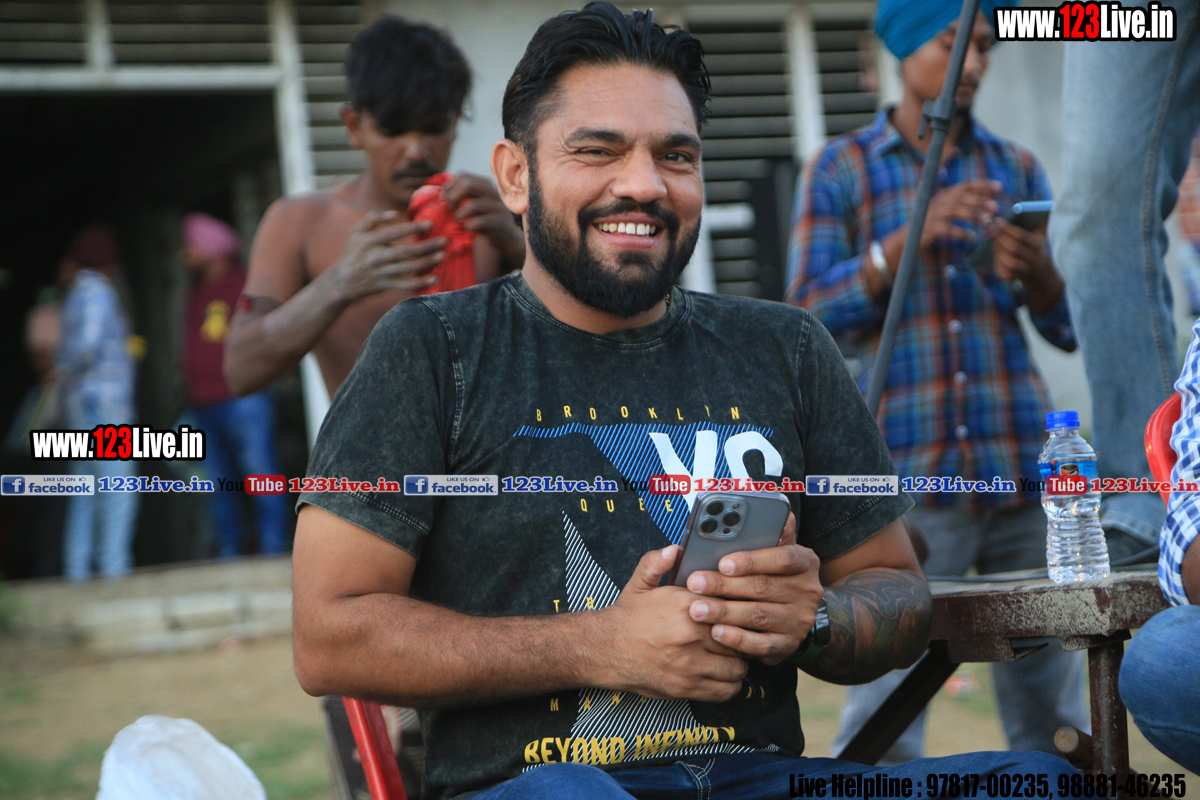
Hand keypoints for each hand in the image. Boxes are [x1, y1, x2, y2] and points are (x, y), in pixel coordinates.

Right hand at [326, 210, 448, 302]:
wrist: (342, 281)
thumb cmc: (353, 252)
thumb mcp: (356, 231)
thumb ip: (372, 218)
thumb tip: (394, 213)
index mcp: (369, 241)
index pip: (393, 232)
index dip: (412, 228)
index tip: (429, 224)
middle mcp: (375, 257)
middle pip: (405, 251)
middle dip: (426, 246)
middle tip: (444, 241)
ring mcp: (381, 273)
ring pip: (408, 268)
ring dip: (427, 262)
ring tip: (442, 255)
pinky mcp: (385, 285)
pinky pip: (405, 284)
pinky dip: (420, 282)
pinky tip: (434, 278)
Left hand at [441, 173, 524, 268]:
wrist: (506, 238)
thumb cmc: (484, 220)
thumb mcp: (474, 204)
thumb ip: (461, 195)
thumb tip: (439, 191)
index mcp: (485, 184)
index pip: (463, 176)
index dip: (449, 185)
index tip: (442, 198)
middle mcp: (493, 192)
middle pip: (468, 184)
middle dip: (453, 196)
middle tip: (449, 208)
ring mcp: (498, 207)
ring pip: (473, 204)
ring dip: (459, 214)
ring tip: (457, 220)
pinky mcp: (499, 222)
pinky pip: (478, 222)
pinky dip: (468, 226)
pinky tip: (468, 228)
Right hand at [590, 545, 747, 702]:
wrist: (604, 649)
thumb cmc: (627, 618)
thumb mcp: (639, 584)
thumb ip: (657, 562)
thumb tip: (674, 549)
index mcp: (687, 605)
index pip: (734, 607)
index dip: (740, 611)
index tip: (738, 613)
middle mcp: (693, 634)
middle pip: (740, 637)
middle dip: (742, 637)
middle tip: (736, 636)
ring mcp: (692, 664)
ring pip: (739, 666)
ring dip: (738, 662)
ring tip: (730, 657)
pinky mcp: (688, 687)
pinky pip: (727, 690)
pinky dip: (730, 685)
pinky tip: (723, 675)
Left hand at [684, 513, 824, 664]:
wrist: (800, 616)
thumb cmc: (776, 576)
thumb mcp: (780, 551)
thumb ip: (774, 532)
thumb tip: (778, 511)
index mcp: (805, 562)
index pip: (782, 558)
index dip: (752, 561)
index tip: (722, 562)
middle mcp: (807, 591)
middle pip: (762, 588)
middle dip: (724, 586)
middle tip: (695, 584)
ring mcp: (799, 620)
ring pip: (758, 616)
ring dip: (725, 612)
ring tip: (697, 609)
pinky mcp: (788, 645)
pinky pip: (761, 644)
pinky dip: (737, 639)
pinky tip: (716, 632)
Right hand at [919, 180, 999, 248]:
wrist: (908, 237)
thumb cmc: (932, 223)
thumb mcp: (946, 208)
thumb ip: (964, 203)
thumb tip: (989, 200)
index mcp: (946, 194)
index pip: (966, 185)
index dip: (983, 185)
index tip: (999, 187)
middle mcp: (940, 201)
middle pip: (962, 197)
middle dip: (980, 201)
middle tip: (995, 207)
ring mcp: (934, 214)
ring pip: (956, 211)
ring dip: (973, 216)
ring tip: (987, 222)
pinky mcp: (930, 228)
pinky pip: (948, 229)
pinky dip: (961, 233)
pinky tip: (972, 237)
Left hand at [990, 218, 1051, 282]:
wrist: (1041, 273)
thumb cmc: (1036, 246)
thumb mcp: (1041, 234)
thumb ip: (1039, 221)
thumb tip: (1041, 204)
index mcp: (1039, 246)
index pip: (1021, 236)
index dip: (1007, 228)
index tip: (997, 221)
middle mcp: (1033, 259)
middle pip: (1013, 249)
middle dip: (999, 238)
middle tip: (989, 228)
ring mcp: (1025, 271)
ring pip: (1008, 262)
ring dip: (998, 250)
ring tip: (992, 241)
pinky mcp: (1015, 278)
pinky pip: (1003, 273)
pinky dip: (997, 264)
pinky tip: (994, 254)